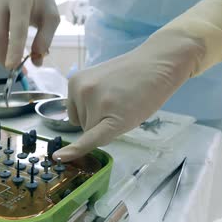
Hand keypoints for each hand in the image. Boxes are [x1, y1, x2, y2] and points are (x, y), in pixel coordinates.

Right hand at [0, 0, 59, 69]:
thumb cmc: (42, 3)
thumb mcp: (52, 18)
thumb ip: (45, 39)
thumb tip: (36, 61)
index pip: (16, 27)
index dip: (14, 48)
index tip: (12, 67)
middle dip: (3, 55)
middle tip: (12, 69)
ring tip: (9, 60)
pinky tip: (4, 51)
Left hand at [52, 0, 221, 161]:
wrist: (159, 63)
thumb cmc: (133, 75)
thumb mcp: (101, 82)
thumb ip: (88, 100)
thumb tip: (84, 128)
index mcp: (75, 82)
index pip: (75, 113)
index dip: (90, 117)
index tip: (88, 120)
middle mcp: (79, 92)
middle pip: (82, 124)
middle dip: (100, 119)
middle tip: (121, 101)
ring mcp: (93, 104)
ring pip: (92, 133)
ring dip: (108, 126)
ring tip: (126, 106)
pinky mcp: (110, 118)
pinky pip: (91, 140)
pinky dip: (76, 151)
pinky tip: (62, 158)